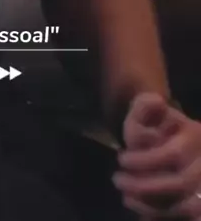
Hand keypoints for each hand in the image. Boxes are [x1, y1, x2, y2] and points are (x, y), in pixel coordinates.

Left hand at [113, 92, 200, 217]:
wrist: (183, 143)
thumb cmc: (162, 127)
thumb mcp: (153, 111)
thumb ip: (146, 105)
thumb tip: (157, 101)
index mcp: (195, 135)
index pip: (172, 153)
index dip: (144, 160)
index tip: (121, 159)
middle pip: (180, 183)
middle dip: (145, 185)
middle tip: (118, 181)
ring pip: (187, 206)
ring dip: (154, 206)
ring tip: (126, 198)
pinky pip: (189, 217)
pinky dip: (165, 219)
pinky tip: (145, 216)